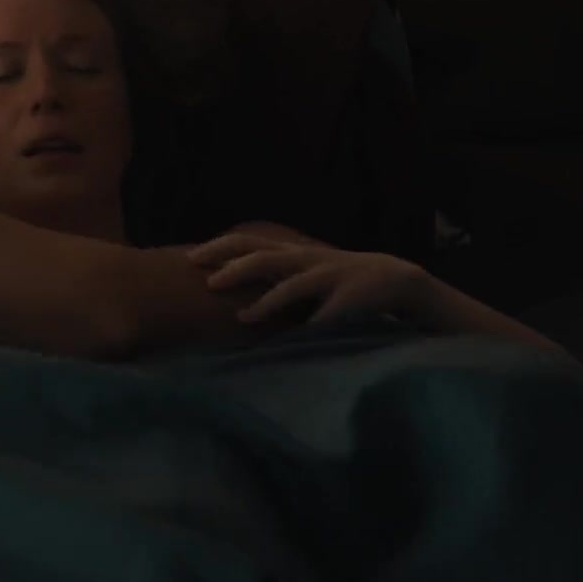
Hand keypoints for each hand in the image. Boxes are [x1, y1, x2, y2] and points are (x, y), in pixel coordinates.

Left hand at [186, 232, 431, 324]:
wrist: (392, 277)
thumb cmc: (332, 280)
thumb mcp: (297, 272)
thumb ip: (267, 275)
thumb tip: (219, 286)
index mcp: (288, 252)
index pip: (247, 242)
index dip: (218, 247)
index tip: (190, 258)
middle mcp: (304, 259)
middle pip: (263, 256)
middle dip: (234, 267)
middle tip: (208, 282)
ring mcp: (328, 275)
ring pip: (293, 284)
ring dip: (267, 301)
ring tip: (244, 317)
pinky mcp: (350, 296)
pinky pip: (327, 314)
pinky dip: (311, 326)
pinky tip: (298, 339)